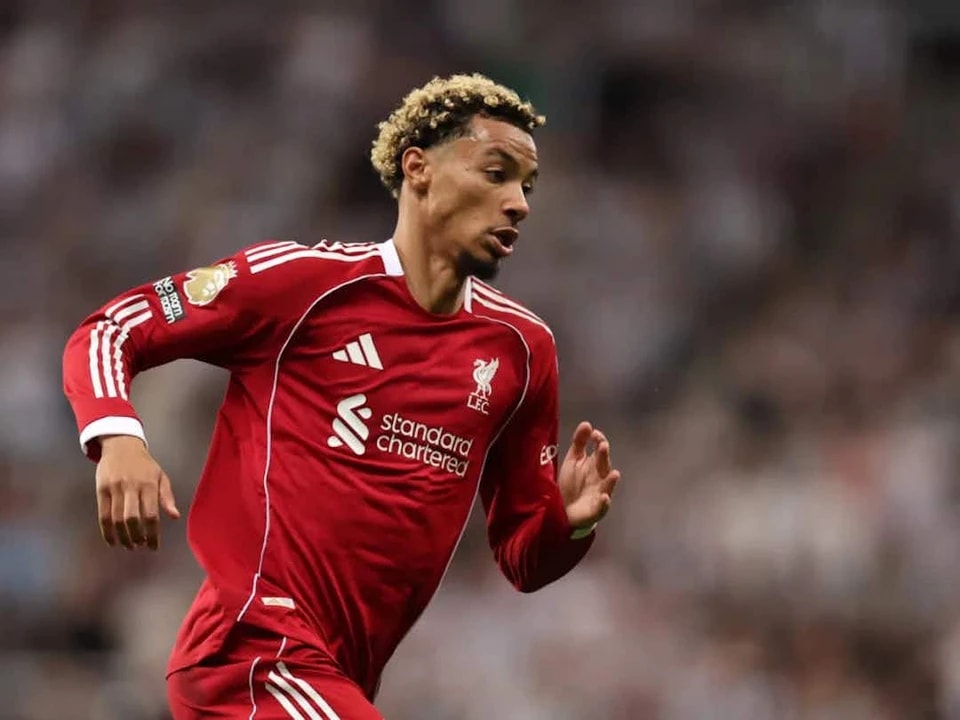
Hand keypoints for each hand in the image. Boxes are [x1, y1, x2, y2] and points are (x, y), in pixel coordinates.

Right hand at [96, 435, 179, 549]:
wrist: (121, 446)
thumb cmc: (144, 465)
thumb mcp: (161, 476)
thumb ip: (167, 497)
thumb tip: (175, 516)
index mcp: (149, 485)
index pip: (151, 514)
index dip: (153, 534)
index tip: (153, 547)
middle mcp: (132, 487)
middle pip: (132, 518)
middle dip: (136, 537)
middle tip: (140, 546)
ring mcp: (115, 488)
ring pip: (117, 519)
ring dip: (122, 537)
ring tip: (129, 546)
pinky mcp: (101, 490)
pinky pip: (103, 515)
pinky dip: (107, 531)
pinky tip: (112, 541)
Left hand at [558, 422, 620, 530]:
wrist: (565, 510)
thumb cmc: (571, 483)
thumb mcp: (573, 460)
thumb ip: (579, 443)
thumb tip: (587, 423)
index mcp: (595, 465)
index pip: (600, 450)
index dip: (599, 441)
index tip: (594, 434)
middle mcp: (600, 478)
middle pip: (604, 465)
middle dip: (604, 456)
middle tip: (602, 446)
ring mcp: (600, 494)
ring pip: (607, 487)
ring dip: (610, 481)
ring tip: (613, 474)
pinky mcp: (596, 510)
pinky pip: (602, 507)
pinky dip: (604, 503)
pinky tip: (604, 498)